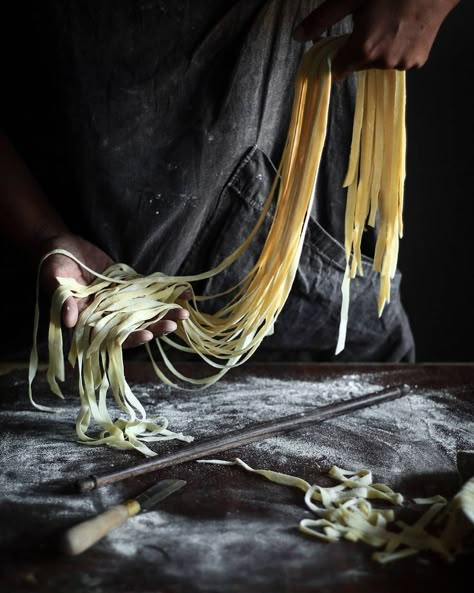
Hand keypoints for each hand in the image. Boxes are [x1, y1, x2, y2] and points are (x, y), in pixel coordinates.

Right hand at [39, 233, 188, 347]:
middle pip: (136, 326)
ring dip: (166, 311)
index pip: (113, 336)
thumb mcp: (54, 279)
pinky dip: (167, 292)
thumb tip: (69, 321)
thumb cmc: (52, 265)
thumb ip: (62, 300)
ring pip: (147, 311)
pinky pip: (151, 291)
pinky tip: (185, 292)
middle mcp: (108, 315)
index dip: (131, 338)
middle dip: (156, 326)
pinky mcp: (129, 286)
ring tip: (185, 310)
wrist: (60, 247)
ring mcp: (121, 301)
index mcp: (90, 321)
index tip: (148, 335)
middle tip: (175, 323)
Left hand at [293, 0, 458, 78]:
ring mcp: (402, 65)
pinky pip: (398, 62)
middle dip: (359, 50)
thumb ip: (322, 19)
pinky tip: (403, 31)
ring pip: (379, 64)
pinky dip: (397, 51)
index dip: (337, 60)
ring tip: (389, 25)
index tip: (339, 49)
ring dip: (379, 51)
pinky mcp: (417, 63)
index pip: (339, 70)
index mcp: (364, 49)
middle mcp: (382, 62)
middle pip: (359, 65)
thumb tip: (297, 37)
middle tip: (370, 24)